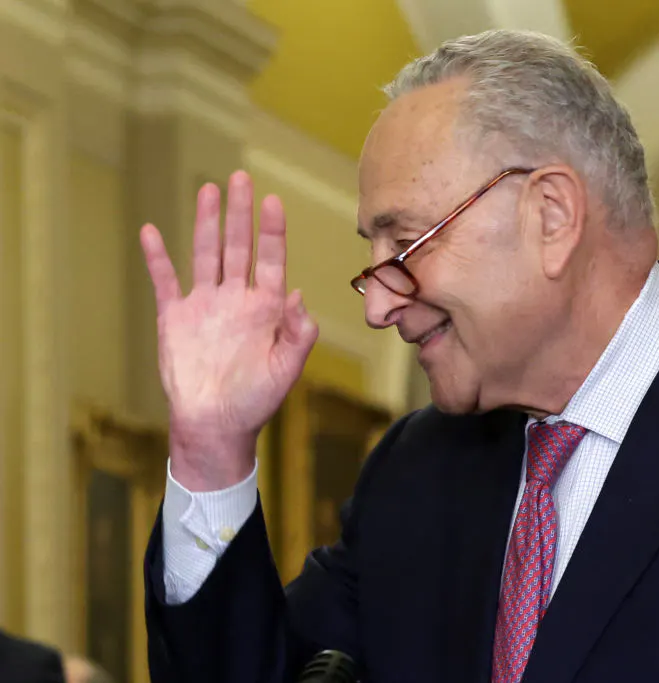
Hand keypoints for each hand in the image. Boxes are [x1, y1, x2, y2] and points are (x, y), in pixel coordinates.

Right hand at [140, 171, 318, 490]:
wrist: (215, 425)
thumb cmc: (256, 400)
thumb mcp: (286, 369)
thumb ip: (298, 334)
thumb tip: (298, 295)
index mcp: (265, 308)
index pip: (270, 259)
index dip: (272, 230)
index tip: (274, 201)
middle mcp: (236, 298)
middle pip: (238, 245)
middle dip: (239, 213)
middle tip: (241, 177)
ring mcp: (204, 304)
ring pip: (205, 253)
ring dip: (205, 223)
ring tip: (208, 189)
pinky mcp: (174, 317)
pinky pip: (165, 281)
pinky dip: (157, 257)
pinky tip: (151, 230)